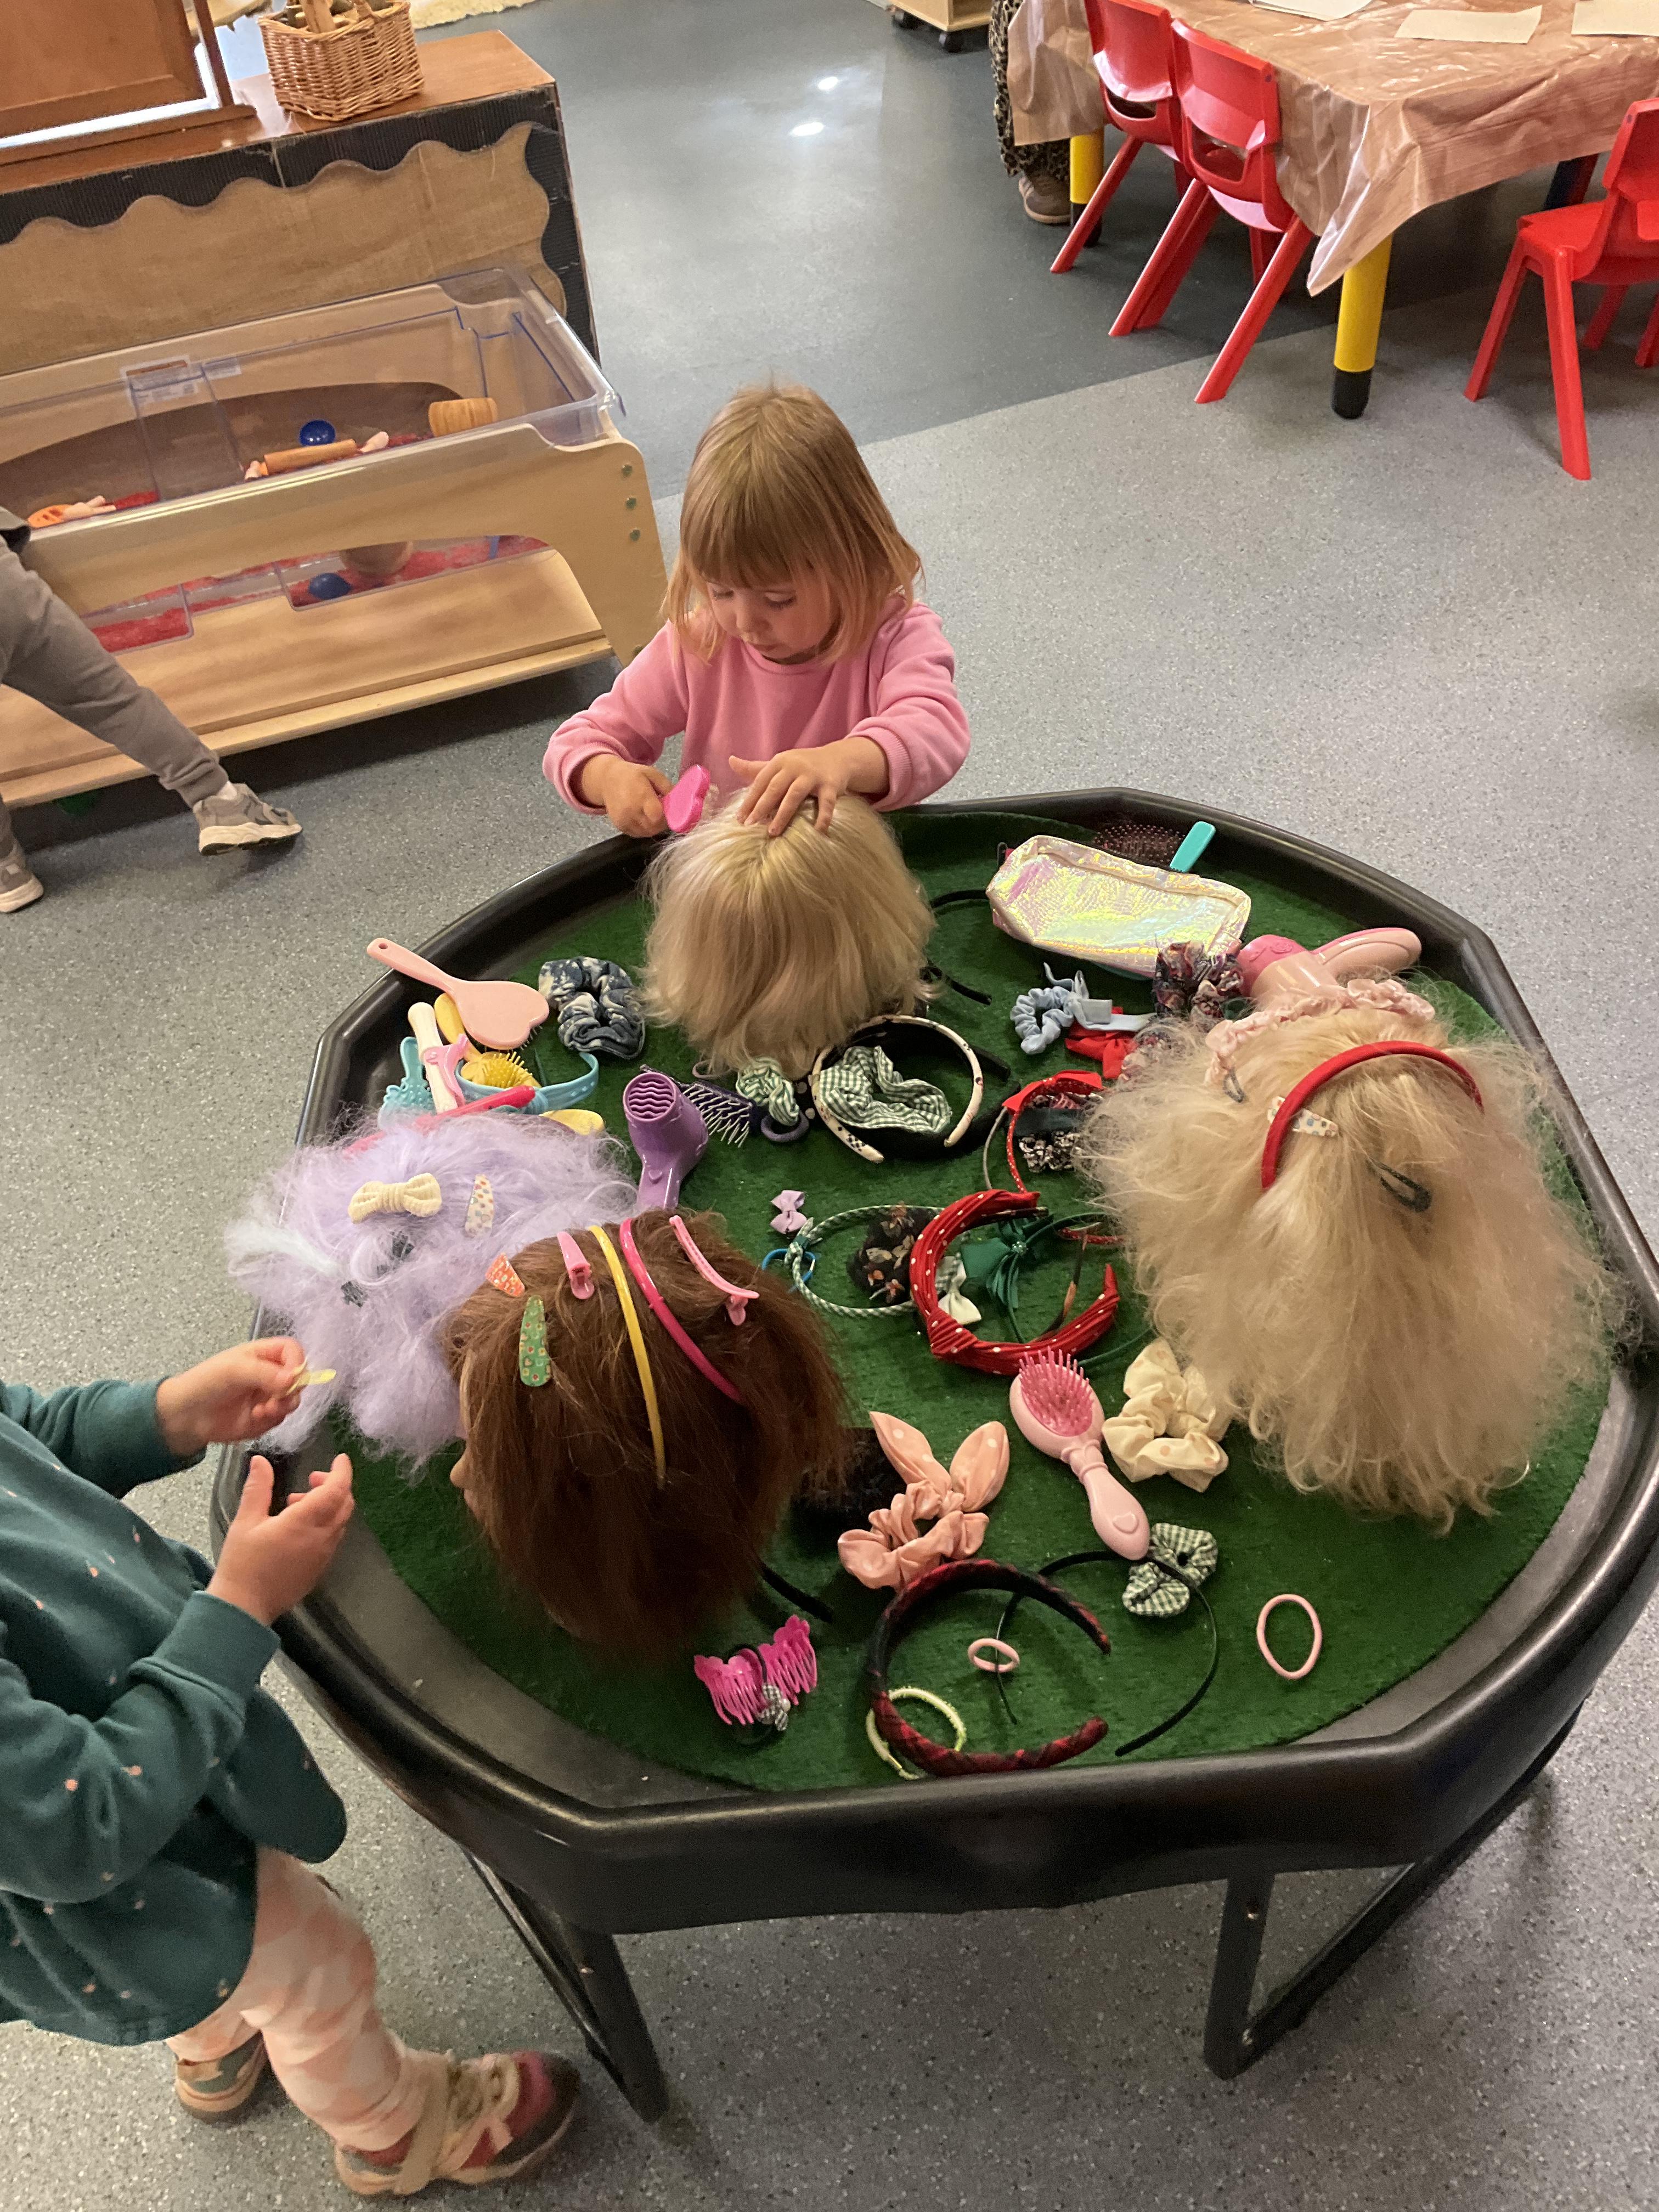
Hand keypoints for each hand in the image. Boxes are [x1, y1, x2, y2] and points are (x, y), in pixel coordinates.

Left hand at [156, 1339, 304, 1456]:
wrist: (185, 1416)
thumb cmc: (204, 1383)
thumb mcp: (233, 1370)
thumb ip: (265, 1373)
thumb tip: (294, 1379)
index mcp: (262, 1355)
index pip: (293, 1352)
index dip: (297, 1362)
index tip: (292, 1379)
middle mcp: (270, 1374)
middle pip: (299, 1378)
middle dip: (291, 1390)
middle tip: (276, 1400)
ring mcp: (268, 1396)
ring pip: (292, 1400)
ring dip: (282, 1407)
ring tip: (262, 1411)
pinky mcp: (264, 1417)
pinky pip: (280, 1418)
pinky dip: (271, 1420)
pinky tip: (254, 1418)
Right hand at [207, 1453, 354, 1626]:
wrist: (245, 1607)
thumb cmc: (243, 1563)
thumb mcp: (245, 1521)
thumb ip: (258, 1488)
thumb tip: (260, 1460)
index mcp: (305, 1522)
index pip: (337, 1490)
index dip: (342, 1471)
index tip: (340, 1458)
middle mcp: (322, 1538)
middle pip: (345, 1504)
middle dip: (334, 1485)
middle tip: (311, 1480)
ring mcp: (323, 1556)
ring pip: (340, 1522)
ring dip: (328, 1505)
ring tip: (294, 1505)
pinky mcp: (319, 1569)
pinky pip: (332, 1539)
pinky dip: (324, 1524)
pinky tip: (298, 1527)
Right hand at [578, 755, 670, 836]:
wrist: (607, 780)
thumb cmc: (632, 775)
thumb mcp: (652, 774)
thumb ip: (667, 787)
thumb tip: (681, 801)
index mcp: (640, 796)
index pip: (657, 816)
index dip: (667, 815)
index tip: (670, 809)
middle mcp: (630, 811)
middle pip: (654, 827)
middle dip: (663, 822)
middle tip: (663, 811)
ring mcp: (624, 821)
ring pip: (648, 833)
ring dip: (655, 826)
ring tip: (653, 813)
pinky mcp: (620, 827)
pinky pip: (639, 834)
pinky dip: (645, 828)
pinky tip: (644, 817)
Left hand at [730, 737, 888, 835]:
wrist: (838, 759)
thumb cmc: (802, 766)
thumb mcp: (779, 765)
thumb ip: (755, 768)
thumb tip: (730, 761)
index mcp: (780, 762)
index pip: (760, 782)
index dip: (749, 800)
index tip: (739, 819)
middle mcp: (795, 766)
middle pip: (774, 788)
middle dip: (761, 807)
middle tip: (749, 826)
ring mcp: (813, 775)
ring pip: (795, 795)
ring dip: (783, 814)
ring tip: (773, 832)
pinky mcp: (831, 784)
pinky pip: (826, 803)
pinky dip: (823, 817)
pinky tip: (817, 832)